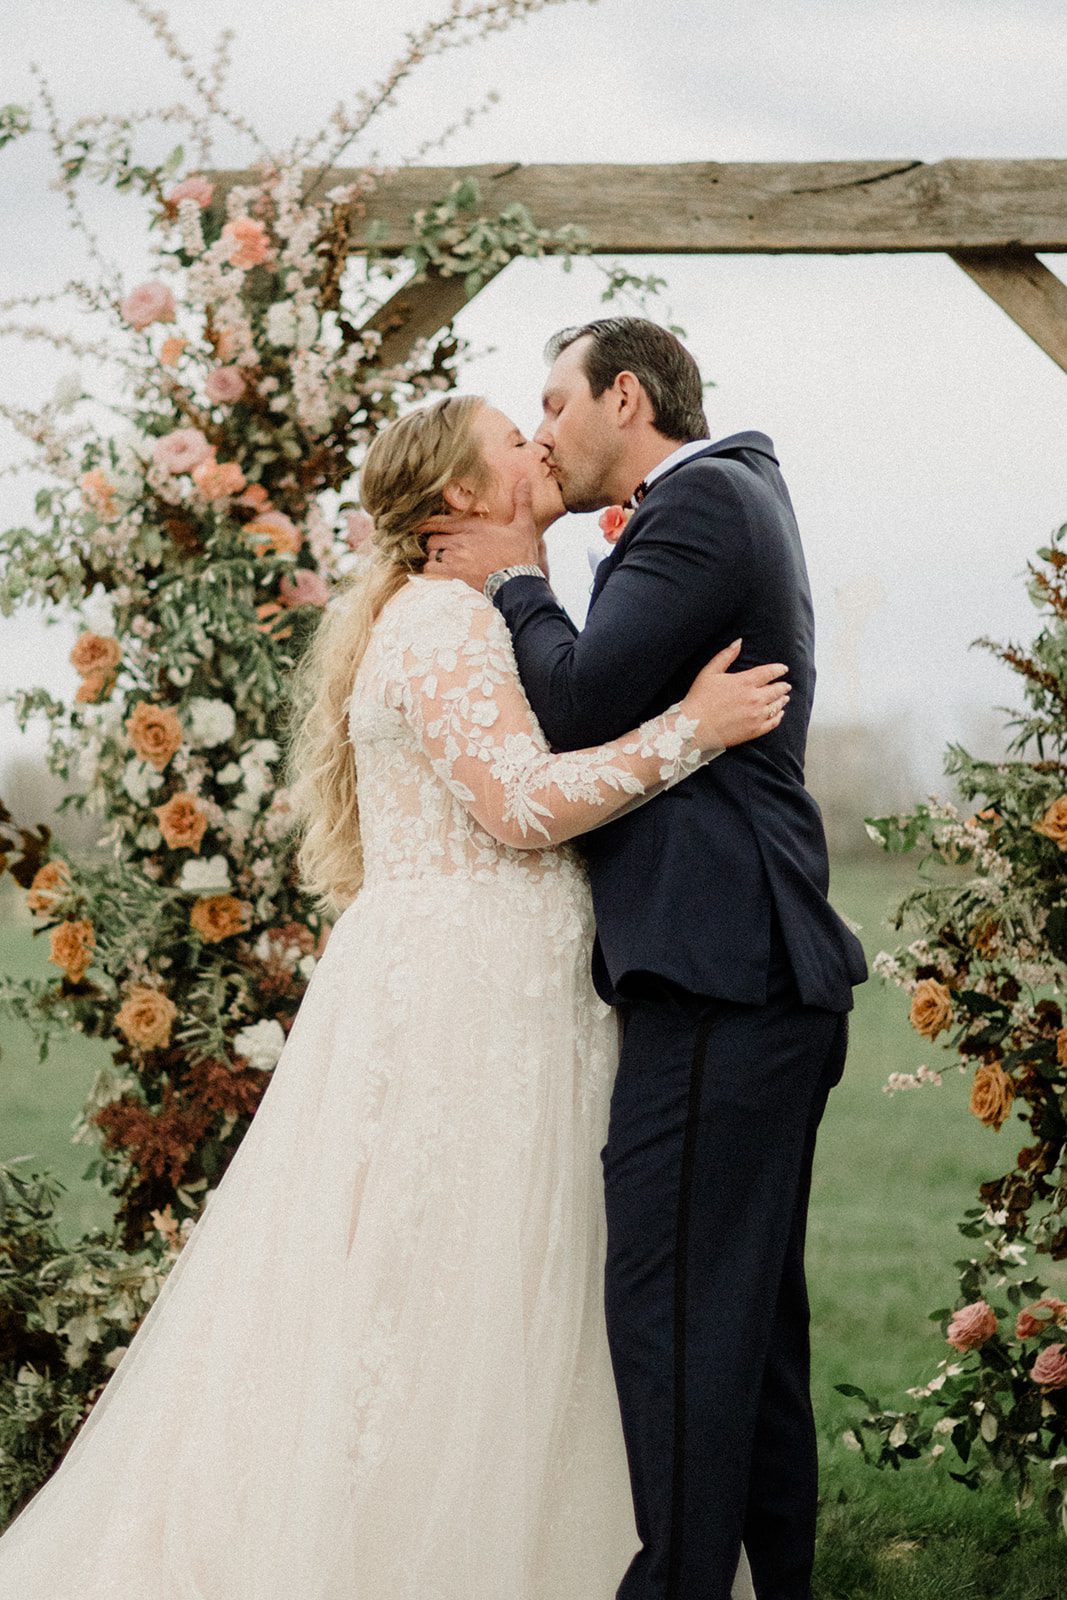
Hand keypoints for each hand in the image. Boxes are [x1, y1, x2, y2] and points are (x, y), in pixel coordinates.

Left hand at [420, 478, 543, 590]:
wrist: (518, 583)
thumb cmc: (521, 556)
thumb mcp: (524, 526)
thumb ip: (521, 503)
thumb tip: (524, 481)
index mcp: (472, 527)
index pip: (439, 521)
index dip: (427, 524)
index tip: (420, 526)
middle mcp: (460, 541)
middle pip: (432, 540)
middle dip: (435, 544)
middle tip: (442, 550)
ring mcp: (454, 560)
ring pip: (431, 556)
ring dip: (435, 560)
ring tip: (443, 565)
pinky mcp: (452, 577)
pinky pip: (430, 572)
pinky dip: (433, 574)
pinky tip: (440, 577)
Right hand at [681, 640, 790, 750]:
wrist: (694, 727)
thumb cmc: (699, 698)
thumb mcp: (710, 672)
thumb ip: (725, 656)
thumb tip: (739, 641)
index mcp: (745, 682)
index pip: (769, 673)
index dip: (779, 669)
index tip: (784, 669)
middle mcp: (754, 698)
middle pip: (776, 690)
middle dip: (783, 686)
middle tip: (786, 685)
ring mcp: (756, 715)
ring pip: (776, 706)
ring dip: (782, 701)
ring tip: (785, 698)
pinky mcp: (754, 730)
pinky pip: (772, 723)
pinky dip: (778, 718)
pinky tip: (779, 715)